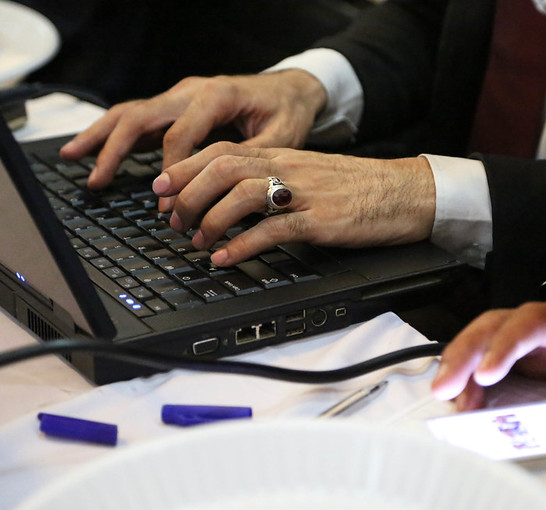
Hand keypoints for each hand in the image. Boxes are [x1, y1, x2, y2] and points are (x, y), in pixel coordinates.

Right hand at [59, 70, 327, 194]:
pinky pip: (139, 116)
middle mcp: (192, 91)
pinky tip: (92, 149)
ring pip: (131, 111)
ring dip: (101, 136)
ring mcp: (181, 95)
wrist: (292, 89)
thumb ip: (252, 162)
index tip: (167, 203)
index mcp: (216, 96)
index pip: (180, 135)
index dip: (171, 172)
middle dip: (114, 149)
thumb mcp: (282, 139)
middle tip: (96, 180)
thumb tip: (225, 193)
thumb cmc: (287, 112)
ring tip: (72, 157)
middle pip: (140, 116)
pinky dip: (114, 133)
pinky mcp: (177, 105)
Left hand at [152, 142, 435, 265]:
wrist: (405, 193)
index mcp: (285, 154)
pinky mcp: (321, 221)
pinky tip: (226, 259)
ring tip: (198, 242)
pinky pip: (273, 230)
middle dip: (188, 194)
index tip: (161, 187)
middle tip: (174, 220)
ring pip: (241, 195)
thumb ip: (275, 178)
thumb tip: (234, 197)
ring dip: (211, 220)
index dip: (185, 167)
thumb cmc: (360, 188)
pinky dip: (242, 245)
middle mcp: (289, 168)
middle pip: (222, 168)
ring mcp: (305, 193)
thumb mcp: (311, 174)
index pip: (222, 150)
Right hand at [431, 303, 545, 427]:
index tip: (486, 372)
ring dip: (462, 365)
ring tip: (449, 399)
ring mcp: (540, 345)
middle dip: (465, 351)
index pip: (534, 321)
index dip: (505, 343)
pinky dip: (473, 381)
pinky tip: (466, 402)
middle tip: (445, 387)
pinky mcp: (534, 364)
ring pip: (487, 340)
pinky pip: (494, 364)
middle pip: (497, 325)